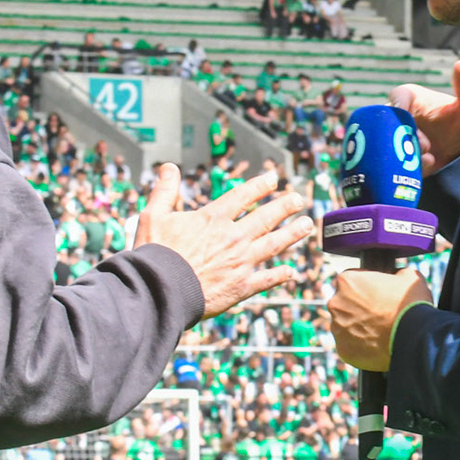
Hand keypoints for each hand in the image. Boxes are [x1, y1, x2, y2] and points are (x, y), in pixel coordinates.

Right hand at [134, 165, 312, 318]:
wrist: (160, 292)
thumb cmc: (154, 255)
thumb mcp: (153, 216)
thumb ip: (165, 191)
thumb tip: (169, 167)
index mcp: (213, 219)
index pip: (242, 196)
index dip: (259, 185)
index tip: (273, 179)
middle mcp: (233, 237)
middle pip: (266, 217)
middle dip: (284, 206)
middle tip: (298, 198)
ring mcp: (241, 262)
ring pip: (274, 244)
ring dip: (292, 233)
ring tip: (306, 225)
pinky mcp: (241, 287)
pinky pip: (266, 279)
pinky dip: (280, 275)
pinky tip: (291, 271)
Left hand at [328, 268, 432, 371]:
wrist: (415, 338)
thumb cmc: (411, 303)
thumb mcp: (408, 276)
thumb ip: (393, 273)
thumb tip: (395, 277)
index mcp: (346, 281)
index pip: (350, 280)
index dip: (366, 286)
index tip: (377, 294)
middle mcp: (335, 304)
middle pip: (344, 304)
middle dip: (359, 308)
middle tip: (380, 314)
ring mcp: (338, 329)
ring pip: (346, 326)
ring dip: (359, 327)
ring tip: (381, 331)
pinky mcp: (344, 351)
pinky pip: (351, 346)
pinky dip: (361, 346)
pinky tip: (378, 344)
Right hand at [389, 59, 459, 174]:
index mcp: (413, 99)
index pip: (398, 96)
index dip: (398, 103)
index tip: (404, 112)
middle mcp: (401, 117)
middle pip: (389, 122)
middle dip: (403, 132)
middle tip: (425, 143)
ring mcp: (398, 137)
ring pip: (388, 142)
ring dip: (405, 149)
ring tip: (429, 155)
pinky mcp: (398, 157)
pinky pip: (393, 160)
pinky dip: (407, 162)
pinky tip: (429, 163)